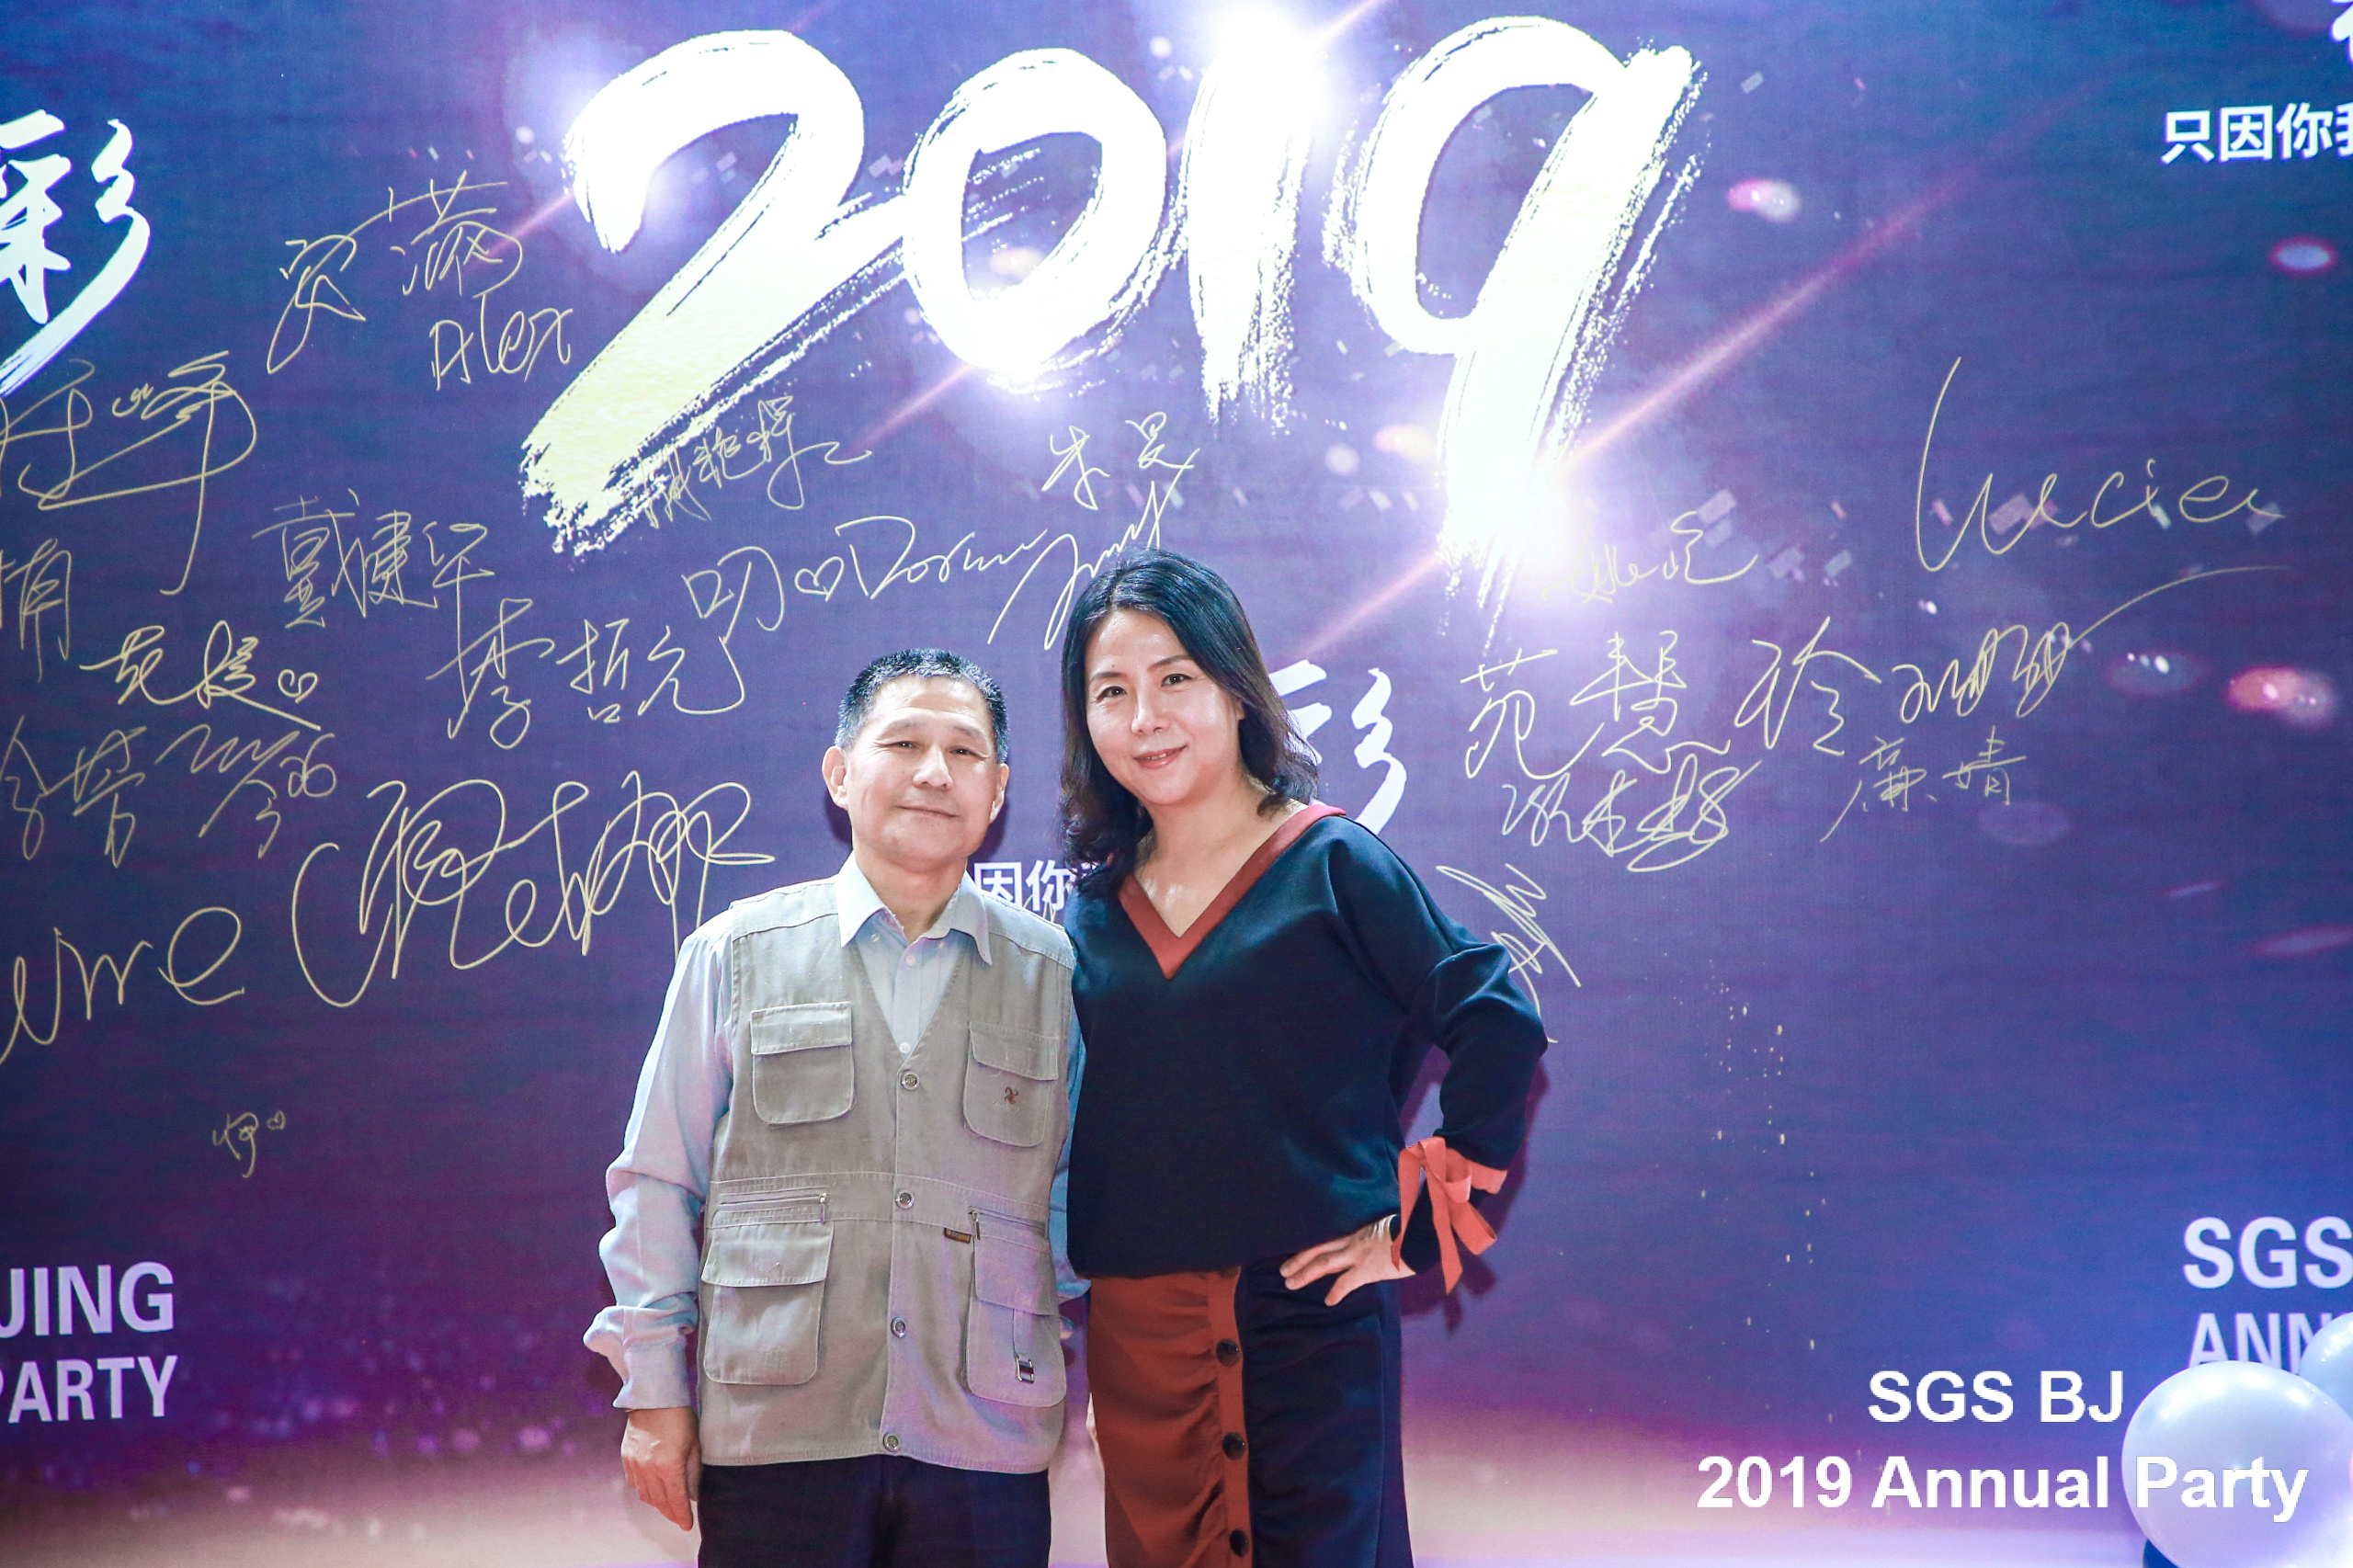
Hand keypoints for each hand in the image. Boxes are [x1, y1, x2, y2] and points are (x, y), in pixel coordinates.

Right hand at [620, 1405, 700, 1531]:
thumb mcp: (694, 1445)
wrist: (654, 1398)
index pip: (677, 1500)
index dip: (682, 1515)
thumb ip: (693, 1473)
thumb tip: (692, 1496)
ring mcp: (635, 1464)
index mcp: (669, 1466)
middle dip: (670, 1512)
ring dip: (657, 1503)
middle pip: (660, 1501)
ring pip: (645, 1495)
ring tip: (667, 1506)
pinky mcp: (627, 1457)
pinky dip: (644, 1490)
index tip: (687, 1525)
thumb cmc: (681, 1418)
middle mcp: (650, 1469)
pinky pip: (634, 1483)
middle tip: (679, 1518)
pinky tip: (652, 1490)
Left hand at [1279, 1215, 1413, 1304]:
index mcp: (1357, 1231)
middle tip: (1283, 1272)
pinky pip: (1346, 1282)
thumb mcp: (1388, 1229)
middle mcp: (1353, 1241)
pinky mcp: (1368, 1268)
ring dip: (1305, 1273)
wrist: (1423, 1234)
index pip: (1326, 1240)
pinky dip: (1336, 1292)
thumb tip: (1374, 1247)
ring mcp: (1358, 1254)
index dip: (1309, 1249)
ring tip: (1290, 1283)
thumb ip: (1375, 1238)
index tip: (1297, 1256)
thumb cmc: (1411, 1231)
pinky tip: (1328, 1301)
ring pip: (1324, 1263)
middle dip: (1299, 1261)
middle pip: (1318, 1250)